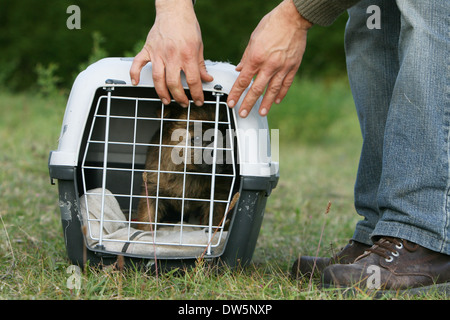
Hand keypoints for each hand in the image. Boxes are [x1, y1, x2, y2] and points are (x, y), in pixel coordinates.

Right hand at [129, 0, 212, 106]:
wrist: (174, 10)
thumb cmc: (187, 26)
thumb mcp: (199, 46)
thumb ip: (201, 65)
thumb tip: (206, 79)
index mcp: (188, 54)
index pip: (193, 80)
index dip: (197, 94)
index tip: (198, 101)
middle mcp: (172, 55)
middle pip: (174, 83)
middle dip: (180, 97)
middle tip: (183, 103)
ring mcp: (158, 53)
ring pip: (158, 78)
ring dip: (162, 93)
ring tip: (166, 100)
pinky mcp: (148, 49)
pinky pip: (138, 63)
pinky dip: (135, 73)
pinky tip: (136, 83)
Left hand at [227, 0, 311, 117]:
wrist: (293, 17)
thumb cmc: (272, 24)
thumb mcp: (253, 38)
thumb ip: (246, 57)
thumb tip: (239, 69)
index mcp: (256, 57)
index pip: (243, 80)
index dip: (236, 93)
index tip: (231, 103)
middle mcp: (269, 65)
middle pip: (256, 89)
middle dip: (248, 103)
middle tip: (242, 113)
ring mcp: (282, 67)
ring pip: (272, 90)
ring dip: (266, 103)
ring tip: (262, 113)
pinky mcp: (293, 66)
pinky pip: (286, 84)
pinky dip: (281, 93)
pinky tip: (276, 101)